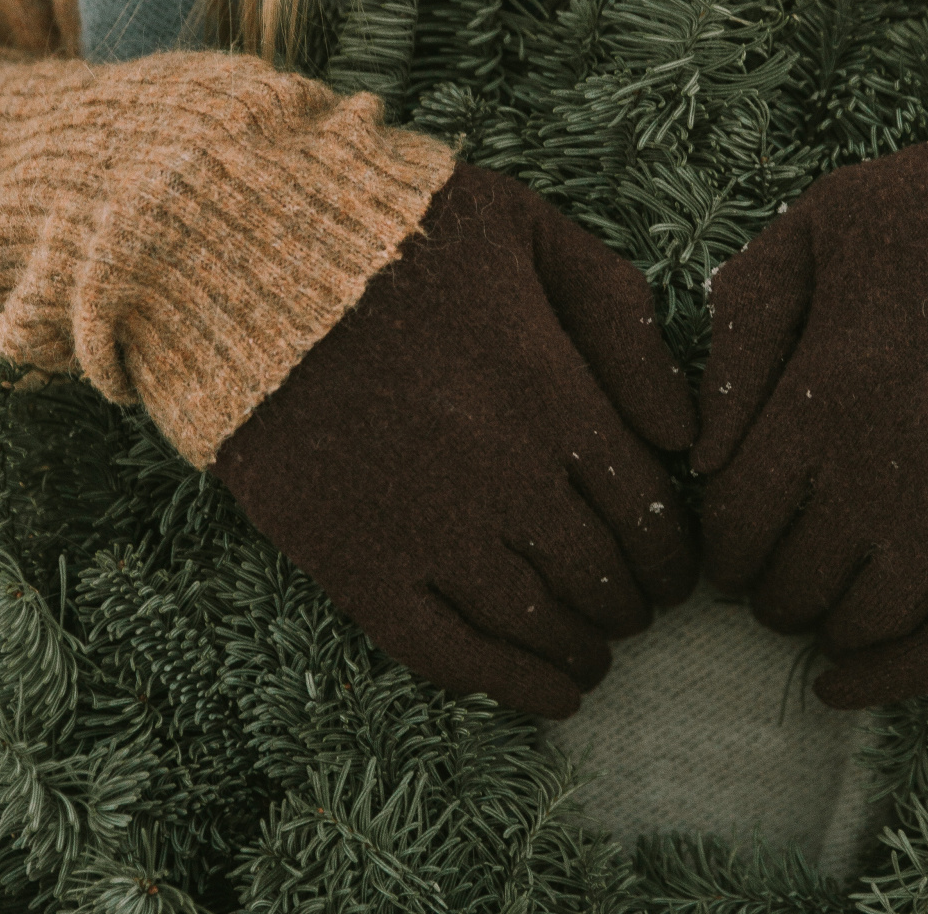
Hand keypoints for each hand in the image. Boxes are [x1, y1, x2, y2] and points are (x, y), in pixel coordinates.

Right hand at [213, 164, 695, 717]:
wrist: (241, 259)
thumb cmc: (398, 232)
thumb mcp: (532, 232)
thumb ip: (623, 321)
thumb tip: (686, 429)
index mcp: (554, 393)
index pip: (651, 510)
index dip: (676, 556)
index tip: (677, 570)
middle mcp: (503, 473)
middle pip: (603, 574)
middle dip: (634, 604)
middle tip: (636, 610)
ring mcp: (427, 526)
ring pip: (537, 623)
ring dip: (583, 649)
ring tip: (595, 654)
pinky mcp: (354, 562)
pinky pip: (445, 651)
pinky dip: (508, 685)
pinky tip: (548, 696)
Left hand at [691, 61, 927, 708]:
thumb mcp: (823, 223)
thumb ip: (741, 327)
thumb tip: (698, 455)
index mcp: (829, 390)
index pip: (734, 525)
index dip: (721, 548)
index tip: (731, 546)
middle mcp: (891, 468)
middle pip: (789, 583)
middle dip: (768, 589)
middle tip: (775, 574)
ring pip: (861, 622)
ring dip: (826, 627)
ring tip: (820, 605)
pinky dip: (896, 679)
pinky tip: (852, 681)